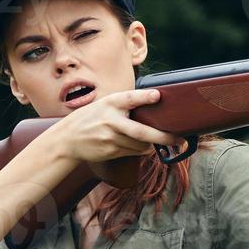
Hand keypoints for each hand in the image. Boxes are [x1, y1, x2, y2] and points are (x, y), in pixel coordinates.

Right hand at [52, 87, 186, 163]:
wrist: (68, 139)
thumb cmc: (90, 118)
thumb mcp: (105, 104)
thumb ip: (126, 103)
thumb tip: (155, 99)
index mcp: (110, 104)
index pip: (129, 98)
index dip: (144, 97)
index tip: (158, 96)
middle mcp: (111, 121)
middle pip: (141, 132)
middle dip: (163, 137)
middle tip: (180, 139)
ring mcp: (111, 139)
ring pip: (141, 145)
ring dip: (153, 144)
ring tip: (163, 140)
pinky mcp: (111, 151)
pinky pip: (134, 152)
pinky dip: (143, 149)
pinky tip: (143, 144)